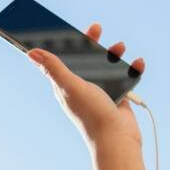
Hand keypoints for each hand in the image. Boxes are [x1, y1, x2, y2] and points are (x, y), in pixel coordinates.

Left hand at [27, 21, 145, 149]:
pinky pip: (125, 76)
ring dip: (114, 53)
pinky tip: (137, 63)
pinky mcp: (117, 96)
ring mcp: (100, 91)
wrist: (117, 141)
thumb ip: (54, 68)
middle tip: (96, 28)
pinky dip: (132, 68)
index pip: (60, 59)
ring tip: (120, 47)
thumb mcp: (71, 87)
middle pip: (85, 58)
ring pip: (106, 65)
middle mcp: (81, 87)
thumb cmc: (92, 115)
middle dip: (91, 42)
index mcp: (66, 85)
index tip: (64, 28)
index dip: (61, 44)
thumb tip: (31, 52)